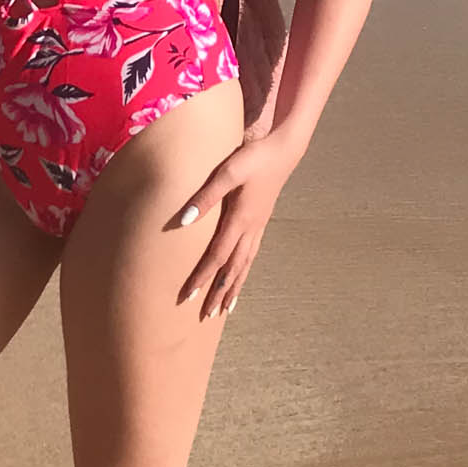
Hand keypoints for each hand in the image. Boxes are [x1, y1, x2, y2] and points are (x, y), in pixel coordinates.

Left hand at [172, 135, 299, 318]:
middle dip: (218, 293)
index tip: (187, 296)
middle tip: (206, 316)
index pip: (216, 257)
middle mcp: (250, 229)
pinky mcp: (261, 221)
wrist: (284, 150)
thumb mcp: (227, 171)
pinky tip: (239, 277)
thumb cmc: (254, 157)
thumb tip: (184, 220)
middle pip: (232, 269)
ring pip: (244, 265)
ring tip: (225, 309)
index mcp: (240, 220)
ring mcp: (258, 227)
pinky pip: (251, 254)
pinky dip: (243, 271)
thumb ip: (205, 196)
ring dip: (234, 287)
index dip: (202, 278)